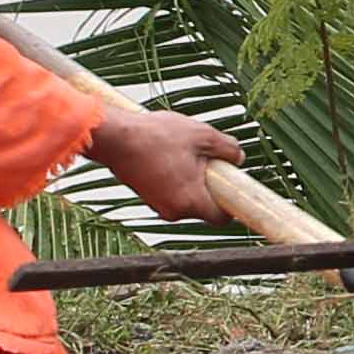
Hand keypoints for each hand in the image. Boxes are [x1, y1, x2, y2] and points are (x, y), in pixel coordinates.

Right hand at [88, 101, 247, 225]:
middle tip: (205, 158)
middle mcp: (173, 211)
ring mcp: (158, 205)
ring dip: (190, 177)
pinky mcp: (146, 196)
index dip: (231, 203)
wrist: (115, 137)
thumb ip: (228, 149)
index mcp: (191, 202)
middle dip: (208, 184)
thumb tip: (238, 158)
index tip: (233, 188)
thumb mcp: (203, 135)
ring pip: (186, 196)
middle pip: (203, 205)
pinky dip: (174, 176)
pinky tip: (167, 154)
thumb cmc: (156, 137)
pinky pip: (170, 190)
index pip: (221, 219)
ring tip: (181, 152)